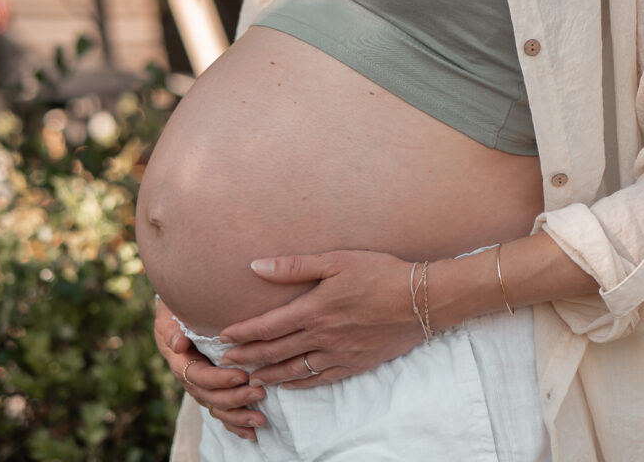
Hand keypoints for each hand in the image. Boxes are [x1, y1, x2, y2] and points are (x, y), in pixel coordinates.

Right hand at [153, 296, 266, 441]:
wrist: (176, 313)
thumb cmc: (175, 310)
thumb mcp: (169, 313)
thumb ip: (172, 327)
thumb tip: (179, 344)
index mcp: (180, 362)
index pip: (200, 377)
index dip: (220, 379)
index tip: (242, 375)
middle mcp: (190, 379)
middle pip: (211, 397)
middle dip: (236, 399)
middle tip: (259, 393)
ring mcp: (200, 388)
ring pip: (217, 409)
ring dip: (239, 417)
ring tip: (261, 420)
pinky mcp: (210, 391)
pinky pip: (221, 413)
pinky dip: (235, 425)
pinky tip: (251, 433)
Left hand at [217, 250, 421, 387]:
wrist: (420, 300)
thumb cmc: (378, 272)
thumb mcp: (335, 260)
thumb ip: (294, 266)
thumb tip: (257, 266)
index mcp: (313, 310)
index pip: (267, 326)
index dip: (243, 333)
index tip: (223, 336)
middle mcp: (321, 337)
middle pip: (275, 352)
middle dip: (248, 357)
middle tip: (226, 361)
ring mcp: (338, 354)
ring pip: (295, 370)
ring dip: (269, 374)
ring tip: (251, 376)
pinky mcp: (355, 364)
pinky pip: (320, 379)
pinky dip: (299, 384)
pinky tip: (289, 383)